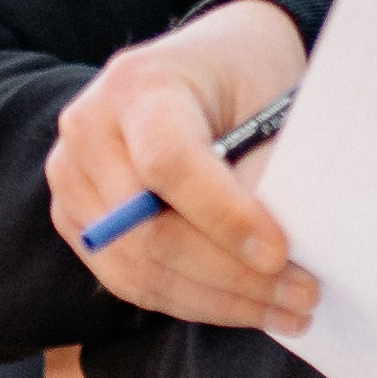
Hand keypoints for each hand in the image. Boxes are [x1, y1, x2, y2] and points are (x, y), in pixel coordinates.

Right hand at [46, 0, 315, 335]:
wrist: (200, 68)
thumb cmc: (244, 76)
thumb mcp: (267, 97)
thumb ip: (262, 167)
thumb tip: (277, 255)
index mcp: (138, 84)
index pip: (169, 162)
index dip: (225, 216)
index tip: (280, 254)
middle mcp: (89, 130)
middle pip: (147, 228)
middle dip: (231, 275)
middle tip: (303, 294)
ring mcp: (72, 179)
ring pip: (137, 265)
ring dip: (217, 300)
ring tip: (287, 309)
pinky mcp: (76, 219)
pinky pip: (128, 277)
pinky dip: (191, 300)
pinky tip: (244, 306)